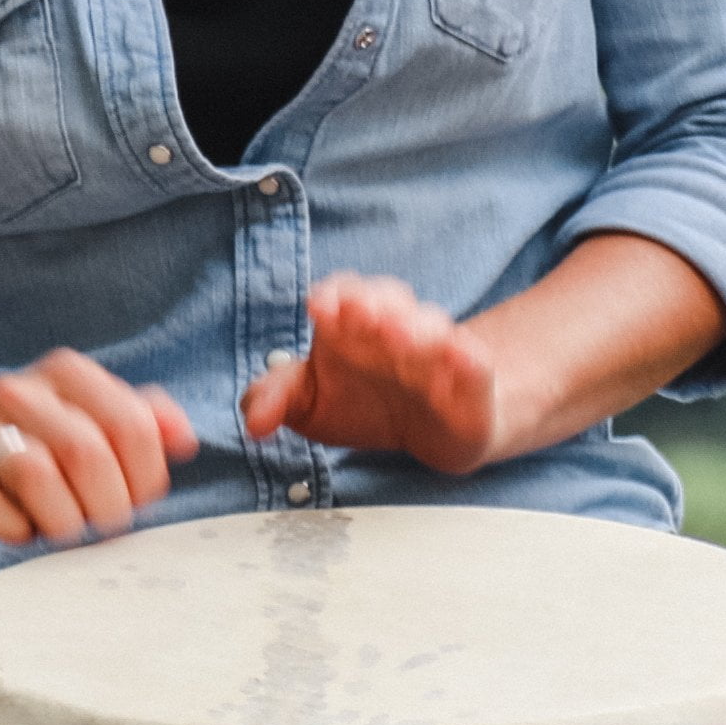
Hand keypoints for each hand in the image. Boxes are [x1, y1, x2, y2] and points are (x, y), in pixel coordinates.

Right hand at [0, 350, 196, 556]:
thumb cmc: (35, 456)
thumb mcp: (93, 430)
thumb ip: (145, 424)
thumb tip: (184, 440)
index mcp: (64, 375)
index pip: (130, 421)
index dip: (147, 472)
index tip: (143, 500)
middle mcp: (16, 393)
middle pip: (85, 449)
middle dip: (109, 502)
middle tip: (107, 524)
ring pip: (35, 473)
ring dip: (64, 517)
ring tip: (68, 530)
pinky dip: (17, 528)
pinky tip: (24, 532)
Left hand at [240, 274, 508, 474]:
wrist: (429, 431)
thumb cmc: (363, 405)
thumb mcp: (308, 405)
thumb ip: (273, 401)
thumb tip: (253, 422)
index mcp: (352, 326)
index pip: (344, 292)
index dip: (334, 295)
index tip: (320, 308)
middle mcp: (395, 328)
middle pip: (389, 297)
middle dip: (374, 302)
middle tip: (360, 313)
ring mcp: (436, 350)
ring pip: (431, 324)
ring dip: (416, 328)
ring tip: (399, 339)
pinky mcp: (470, 378)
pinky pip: (472, 360)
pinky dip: (466, 357)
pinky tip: (457, 358)